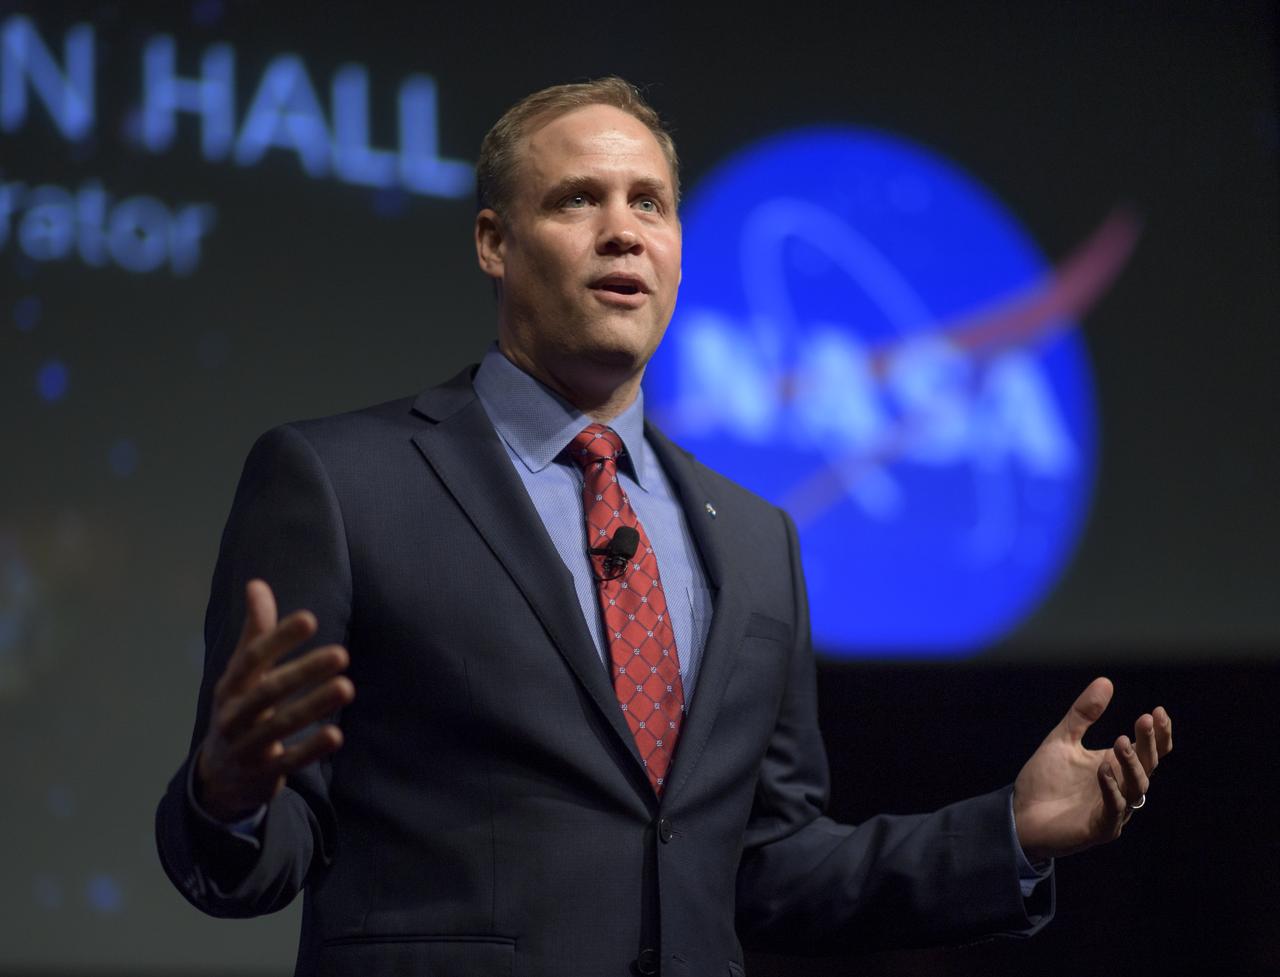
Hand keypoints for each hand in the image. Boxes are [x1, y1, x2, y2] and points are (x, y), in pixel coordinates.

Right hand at [195, 580, 354, 821]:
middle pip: (268, 691)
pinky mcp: (263, 774)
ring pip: (280, 726)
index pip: (252, 658)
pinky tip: (337, 734)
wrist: (218, 778)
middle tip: (342, 654)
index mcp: (231, 687)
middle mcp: (233, 715)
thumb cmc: (239, 711)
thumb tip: (257, 584)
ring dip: (314, 706)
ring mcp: (246, 747)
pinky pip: (289, 762)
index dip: (278, 638)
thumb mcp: (241, 674)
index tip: (309, 619)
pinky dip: (311, 748)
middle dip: (304, 672)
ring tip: (347, 687)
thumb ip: (255, 632)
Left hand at [1013, 677, 1171, 860]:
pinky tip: (1102, 769)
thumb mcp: (1062, 740)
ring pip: (1137, 788)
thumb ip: (1083, 714)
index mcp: (1116, 767)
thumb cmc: (1045, 780)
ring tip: (1121, 741)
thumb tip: (1106, 681)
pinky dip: (1111, 788)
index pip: (1150, 750)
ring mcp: (1115, 810)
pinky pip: (1113, 809)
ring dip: (1131, 764)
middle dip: (1149, 743)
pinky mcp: (1100, 828)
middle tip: (1145, 719)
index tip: (1158, 711)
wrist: (1020, 816)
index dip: (1158, 734)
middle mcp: (1122, 788)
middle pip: (1148, 765)